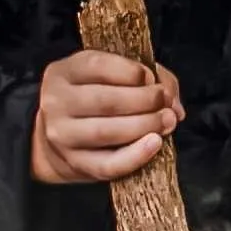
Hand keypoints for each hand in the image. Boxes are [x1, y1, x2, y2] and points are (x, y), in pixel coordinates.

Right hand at [32, 49, 181, 185]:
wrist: (60, 137)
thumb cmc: (94, 98)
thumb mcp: (109, 75)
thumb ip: (146, 78)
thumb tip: (173, 102)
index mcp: (64, 72)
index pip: (98, 66)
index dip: (131, 72)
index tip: (151, 79)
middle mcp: (57, 102)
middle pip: (106, 101)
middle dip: (145, 101)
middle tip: (166, 104)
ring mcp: (63, 135)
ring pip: (107, 132)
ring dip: (145, 126)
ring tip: (166, 121)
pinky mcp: (75, 163)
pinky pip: (108, 164)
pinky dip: (136, 155)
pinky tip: (155, 144)